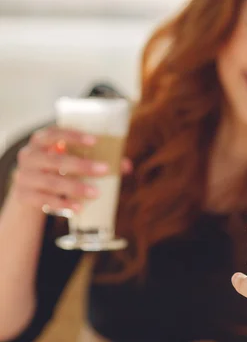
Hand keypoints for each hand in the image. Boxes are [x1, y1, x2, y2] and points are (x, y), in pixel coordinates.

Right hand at [12, 126, 131, 212]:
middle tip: (104, 170)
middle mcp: (29, 156)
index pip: (55, 133)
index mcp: (41, 141)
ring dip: (75, 188)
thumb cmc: (57, 169)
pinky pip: (43, 200)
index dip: (74, 136)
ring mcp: (24, 176)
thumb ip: (96, 159)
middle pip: (55, 159)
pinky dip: (62, 204)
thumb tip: (127, 166)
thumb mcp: (71, 160)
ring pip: (51, 182)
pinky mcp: (24, 195)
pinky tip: (78, 207)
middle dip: (82, 165)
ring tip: (96, 194)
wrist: (28, 190)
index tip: (95, 141)